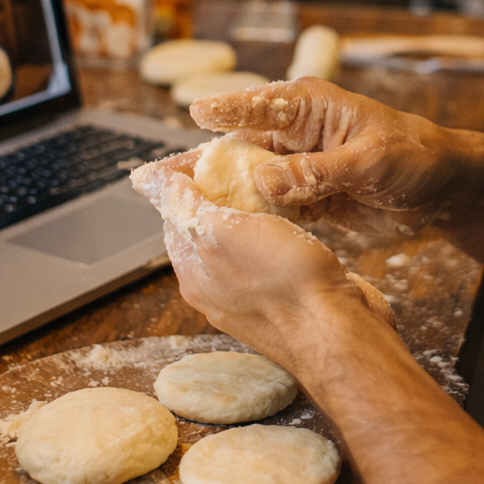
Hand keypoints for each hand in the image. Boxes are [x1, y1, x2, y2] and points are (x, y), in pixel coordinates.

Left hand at [131, 150, 383, 366]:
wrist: (339, 330)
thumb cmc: (284, 281)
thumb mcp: (223, 231)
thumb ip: (183, 205)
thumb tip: (144, 179)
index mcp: (192, 273)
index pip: (176, 213)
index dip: (189, 178)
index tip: (214, 153)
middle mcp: (215, 288)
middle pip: (207, 226)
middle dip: (223, 191)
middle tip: (247, 162)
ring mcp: (250, 297)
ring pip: (242, 240)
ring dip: (254, 210)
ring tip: (274, 185)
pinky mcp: (284, 298)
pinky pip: (271, 255)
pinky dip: (279, 230)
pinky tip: (296, 218)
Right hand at [188, 77, 462, 233]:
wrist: (445, 188)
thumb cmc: (414, 157)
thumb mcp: (369, 162)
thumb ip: (317, 171)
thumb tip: (264, 180)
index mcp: (309, 106)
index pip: (258, 105)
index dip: (224, 109)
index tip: (194, 113)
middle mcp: (295, 132)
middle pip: (237, 145)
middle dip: (201, 162)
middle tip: (158, 176)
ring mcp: (296, 166)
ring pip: (246, 179)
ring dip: (218, 195)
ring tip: (175, 209)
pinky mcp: (304, 196)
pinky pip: (266, 206)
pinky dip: (246, 218)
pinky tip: (220, 232)